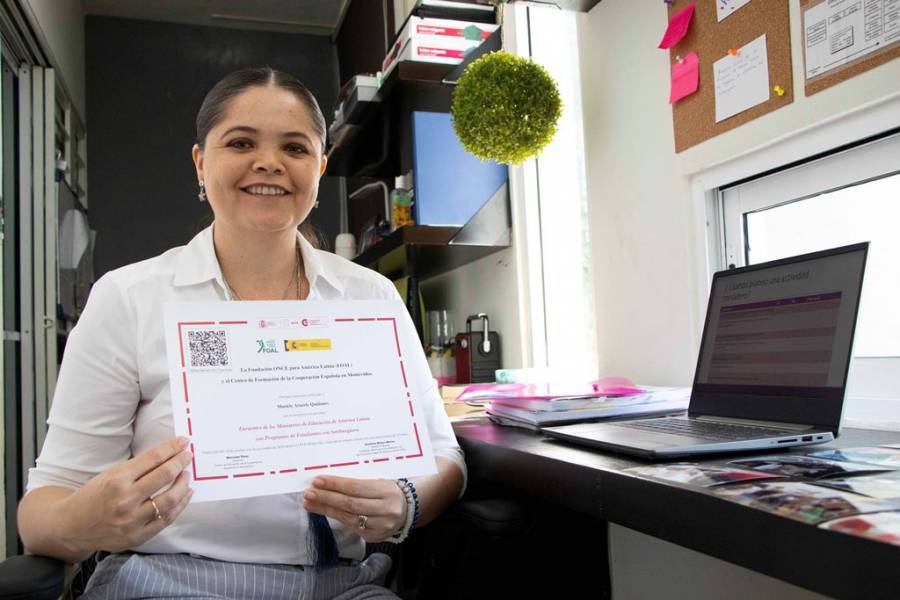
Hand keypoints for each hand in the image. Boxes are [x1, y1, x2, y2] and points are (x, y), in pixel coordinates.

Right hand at [59, 436, 193, 554]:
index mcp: (117, 480)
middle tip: (187, 455)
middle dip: (180, 462)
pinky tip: (185, 495)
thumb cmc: (93, 497)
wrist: (71, 527)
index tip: (183, 442)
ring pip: (169, 499)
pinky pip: (166, 519)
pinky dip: (180, 505)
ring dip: (183, 484)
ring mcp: (132, 520)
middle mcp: (125, 500)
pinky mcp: (137, 536)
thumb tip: (167, 455)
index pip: (153, 458)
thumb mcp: (110, 475)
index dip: (172, 448)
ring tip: (186, 475)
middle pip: (164, 476)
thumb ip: (137, 467)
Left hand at [302, 476, 406, 542]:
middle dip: (326, 498)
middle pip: (350, 504)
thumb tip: (328, 481)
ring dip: (326, 509)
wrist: (406, 509)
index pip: (356, 487)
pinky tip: (324, 511)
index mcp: (387, 490)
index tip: (318, 480)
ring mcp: (381, 525)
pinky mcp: (374, 537)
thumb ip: (357, 482)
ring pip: (348, 517)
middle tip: (309, 493)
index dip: (335, 484)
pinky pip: (351, 526)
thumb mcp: (378, 481)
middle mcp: (386, 509)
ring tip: (310, 503)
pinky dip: (336, 518)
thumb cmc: (387, 491)